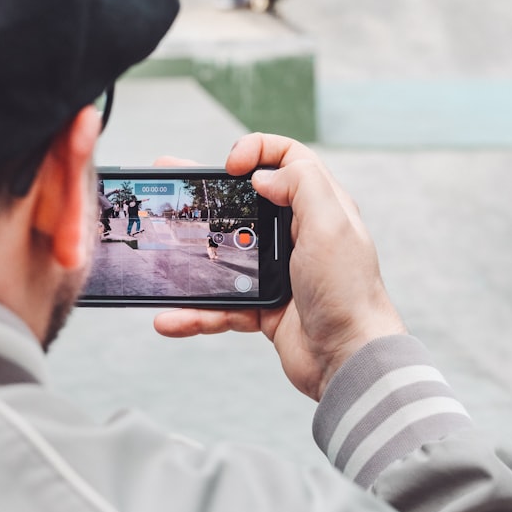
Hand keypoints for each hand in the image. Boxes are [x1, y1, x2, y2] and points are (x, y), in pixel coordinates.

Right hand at [153, 134, 405, 400]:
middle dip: (206, 196)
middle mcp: (298, 236)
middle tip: (174, 185)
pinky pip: (221, 304)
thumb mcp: (331, 224)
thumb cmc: (349, 293)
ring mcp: (279, 273)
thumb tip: (263, 175)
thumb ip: (301, 185)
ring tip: (162, 262)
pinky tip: (173, 317)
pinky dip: (197, 312)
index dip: (257, 151)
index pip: (288, 159)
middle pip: (244, 203)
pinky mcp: (264, 308)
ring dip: (193, 264)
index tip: (229, 166)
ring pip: (225, 258)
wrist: (349, 360)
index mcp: (319, 208)